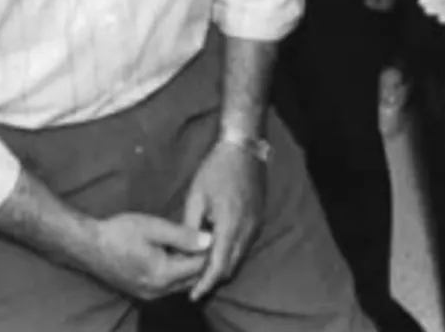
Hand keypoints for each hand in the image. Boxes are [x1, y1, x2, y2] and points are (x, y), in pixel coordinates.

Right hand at [85, 212, 210, 300]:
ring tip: (194, 243)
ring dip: (190, 267)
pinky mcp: (142, 292)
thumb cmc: (121, 232)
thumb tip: (210, 241)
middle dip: (202, 260)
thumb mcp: (154, 227)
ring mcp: (149, 294)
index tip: (216, 232)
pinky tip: (177, 253)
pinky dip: (178, 272)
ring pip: (182, 284)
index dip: (210, 250)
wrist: (89, 245)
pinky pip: (169, 285)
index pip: (199, 267)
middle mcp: (158, 291)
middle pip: (193, 279)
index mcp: (163, 275)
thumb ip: (183, 236)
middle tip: (207, 237)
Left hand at [178, 138, 265, 299]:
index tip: (193, 295)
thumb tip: (185, 251)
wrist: (243, 148)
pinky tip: (217, 250)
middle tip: (193, 284)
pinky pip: (245, 244)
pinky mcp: (259, 218)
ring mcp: (256, 224)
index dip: (205, 283)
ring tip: (202, 269)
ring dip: (222, 265)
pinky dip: (231, 252)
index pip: (218, 264)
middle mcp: (247, 228)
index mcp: (229, 223)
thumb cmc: (215, 169)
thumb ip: (191, 226)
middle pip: (230, 265)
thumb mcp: (196, 196)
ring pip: (239, 256)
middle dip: (213, 278)